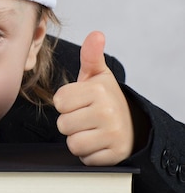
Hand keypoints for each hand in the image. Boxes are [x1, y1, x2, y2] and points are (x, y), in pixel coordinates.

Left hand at [53, 31, 133, 165]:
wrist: (133, 124)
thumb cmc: (105, 99)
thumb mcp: (98, 76)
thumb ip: (91, 55)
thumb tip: (95, 34)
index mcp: (99, 90)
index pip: (59, 102)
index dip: (66, 103)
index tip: (80, 102)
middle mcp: (107, 112)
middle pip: (63, 124)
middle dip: (70, 122)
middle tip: (86, 117)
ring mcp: (112, 135)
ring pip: (72, 143)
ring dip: (78, 139)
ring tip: (91, 130)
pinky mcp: (114, 155)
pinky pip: (85, 158)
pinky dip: (89, 153)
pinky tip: (98, 143)